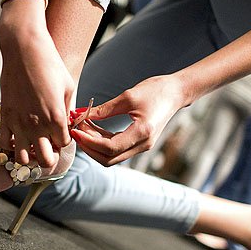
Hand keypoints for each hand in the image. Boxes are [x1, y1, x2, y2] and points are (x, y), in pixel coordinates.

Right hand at [0, 0, 74, 167]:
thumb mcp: (67, 86)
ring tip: (32, 142)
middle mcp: (37, 125)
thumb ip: (67, 110)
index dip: (64, 139)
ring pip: (22, 159)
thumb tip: (66, 124)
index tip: (61, 130)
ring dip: (29, 154)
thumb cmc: (50, 64)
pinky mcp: (5, 116)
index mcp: (56, 118)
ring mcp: (18, 123)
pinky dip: (12, 144)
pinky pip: (5, 143)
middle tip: (49, 143)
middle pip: (45, 160)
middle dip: (49, 155)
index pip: (64, 145)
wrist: (23, 49)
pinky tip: (18, 133)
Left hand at [70, 74, 185, 165]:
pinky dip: (102, 141)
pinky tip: (92, 128)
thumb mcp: (127, 96)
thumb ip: (104, 109)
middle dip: (89, 147)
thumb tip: (81, 114)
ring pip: (111, 156)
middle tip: (75, 131)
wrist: (175, 92)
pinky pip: (116, 149)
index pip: (110, 147)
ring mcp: (142, 146)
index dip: (89, 141)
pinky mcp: (139, 143)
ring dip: (94, 145)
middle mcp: (143, 144)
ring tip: (81, 128)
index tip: (76, 130)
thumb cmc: (155, 90)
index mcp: (142, 132)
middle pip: (109, 158)